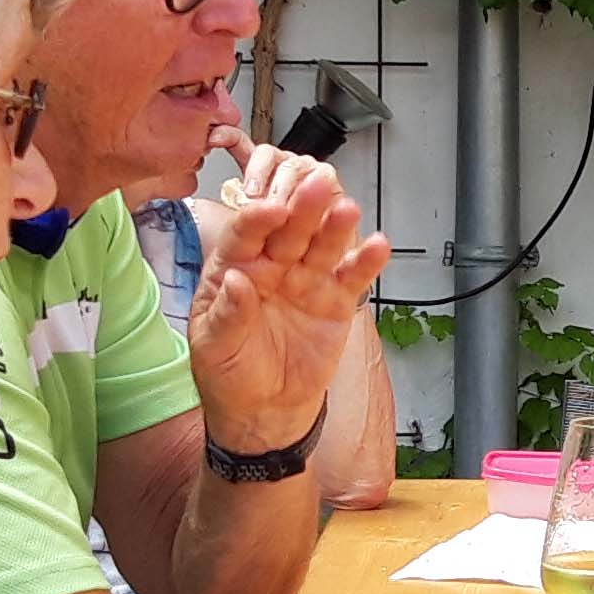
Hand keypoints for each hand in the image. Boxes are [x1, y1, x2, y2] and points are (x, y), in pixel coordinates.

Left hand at [194, 151, 388, 450]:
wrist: (265, 410)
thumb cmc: (229, 374)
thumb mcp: (215, 348)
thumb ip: (227, 313)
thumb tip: (235, 279)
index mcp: (235, 269)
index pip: (246, 235)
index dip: (258, 219)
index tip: (270, 208)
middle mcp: (273, 267)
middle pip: (289, 230)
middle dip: (303, 207)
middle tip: (317, 183)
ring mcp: (306, 281)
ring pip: (323, 246)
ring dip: (336, 226)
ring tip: (348, 208)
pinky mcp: (335, 301)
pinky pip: (352, 278)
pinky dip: (366, 262)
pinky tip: (378, 245)